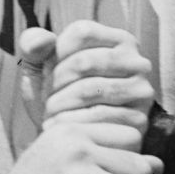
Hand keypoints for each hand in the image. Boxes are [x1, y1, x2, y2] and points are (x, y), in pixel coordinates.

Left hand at [19, 22, 154, 132]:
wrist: (74, 141)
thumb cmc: (58, 96)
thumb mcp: (40, 67)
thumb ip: (33, 44)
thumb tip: (43, 41)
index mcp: (118, 40)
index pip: (82, 32)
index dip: (56, 53)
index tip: (46, 73)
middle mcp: (137, 61)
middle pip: (84, 62)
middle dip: (55, 83)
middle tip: (44, 99)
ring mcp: (141, 91)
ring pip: (90, 89)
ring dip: (59, 104)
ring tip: (48, 113)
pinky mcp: (139, 119)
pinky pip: (98, 117)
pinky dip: (71, 122)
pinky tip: (59, 128)